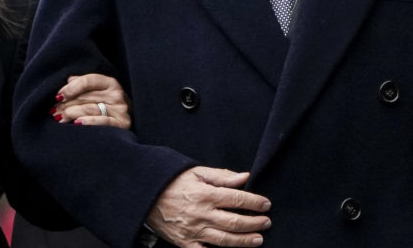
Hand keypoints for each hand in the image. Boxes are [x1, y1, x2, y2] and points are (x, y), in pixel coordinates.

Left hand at [51, 73, 131, 127]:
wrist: (129, 125)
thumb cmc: (107, 106)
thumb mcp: (98, 92)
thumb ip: (84, 84)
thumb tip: (69, 80)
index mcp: (110, 83)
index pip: (88, 81)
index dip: (71, 88)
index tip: (58, 96)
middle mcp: (117, 94)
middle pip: (86, 97)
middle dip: (67, 104)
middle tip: (54, 110)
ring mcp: (121, 109)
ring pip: (90, 109)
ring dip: (71, 114)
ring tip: (60, 118)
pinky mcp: (122, 124)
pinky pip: (102, 121)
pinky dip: (88, 122)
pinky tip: (77, 123)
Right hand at [146, 166, 270, 247]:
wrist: (145, 195)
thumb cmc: (173, 181)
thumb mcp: (196, 172)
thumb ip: (222, 176)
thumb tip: (245, 177)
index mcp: (205, 194)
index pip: (237, 199)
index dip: (254, 202)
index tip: (266, 204)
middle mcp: (201, 214)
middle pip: (235, 222)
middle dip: (254, 223)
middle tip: (266, 222)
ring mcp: (193, 231)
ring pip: (225, 240)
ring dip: (244, 240)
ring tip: (258, 239)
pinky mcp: (185, 242)